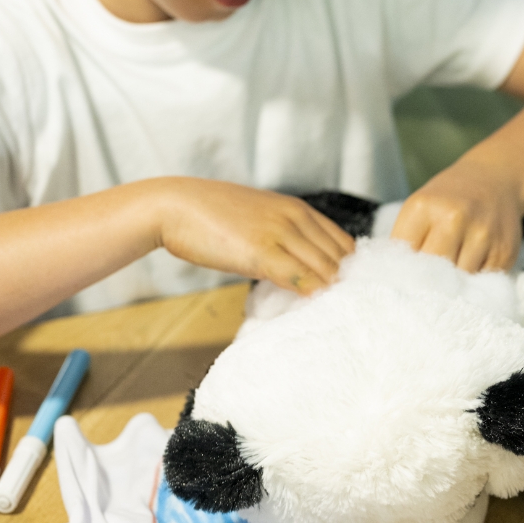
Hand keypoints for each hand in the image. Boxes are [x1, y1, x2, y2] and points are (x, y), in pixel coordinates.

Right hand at [155, 179, 353, 294]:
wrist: (173, 206)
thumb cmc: (211, 216)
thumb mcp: (258, 219)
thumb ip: (283, 238)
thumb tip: (297, 268)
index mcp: (297, 209)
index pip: (344, 243)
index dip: (349, 271)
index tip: (346, 294)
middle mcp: (295, 218)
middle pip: (340, 258)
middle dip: (346, 285)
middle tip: (347, 312)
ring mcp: (280, 233)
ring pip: (325, 269)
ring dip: (332, 293)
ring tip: (334, 316)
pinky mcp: (262, 252)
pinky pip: (300, 278)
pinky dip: (312, 295)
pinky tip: (312, 309)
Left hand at [391, 160, 522, 271]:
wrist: (494, 179)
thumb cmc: (448, 199)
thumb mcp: (419, 208)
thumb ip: (406, 242)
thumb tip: (398, 283)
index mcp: (424, 207)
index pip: (405, 258)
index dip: (403, 275)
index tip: (404, 283)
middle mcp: (454, 218)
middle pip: (432, 273)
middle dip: (429, 281)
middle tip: (429, 283)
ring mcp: (482, 235)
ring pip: (458, 281)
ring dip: (454, 283)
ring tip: (453, 270)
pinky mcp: (504, 251)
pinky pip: (482, 282)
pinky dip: (475, 281)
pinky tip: (473, 264)